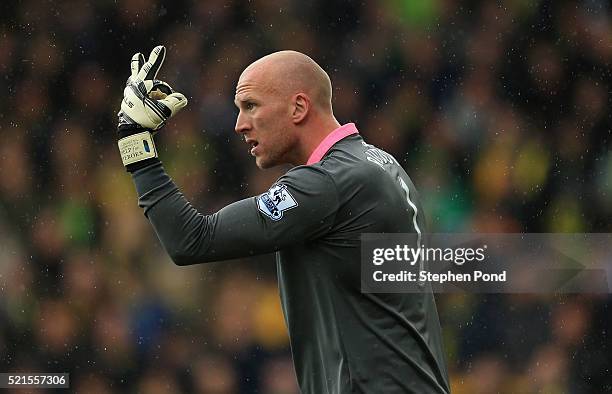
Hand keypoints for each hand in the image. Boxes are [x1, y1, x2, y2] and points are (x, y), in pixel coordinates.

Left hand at [117, 45, 187, 170]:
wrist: (132, 133)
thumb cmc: (146, 120)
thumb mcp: (164, 111)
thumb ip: (175, 102)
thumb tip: (182, 98)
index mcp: (140, 87)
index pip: (152, 71)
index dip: (157, 58)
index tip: (160, 47)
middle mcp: (134, 88)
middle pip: (141, 72)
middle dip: (140, 63)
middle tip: (138, 54)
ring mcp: (130, 95)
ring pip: (140, 84)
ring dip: (141, 78)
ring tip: (140, 68)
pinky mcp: (130, 103)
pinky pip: (141, 95)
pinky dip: (147, 96)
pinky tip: (147, 96)